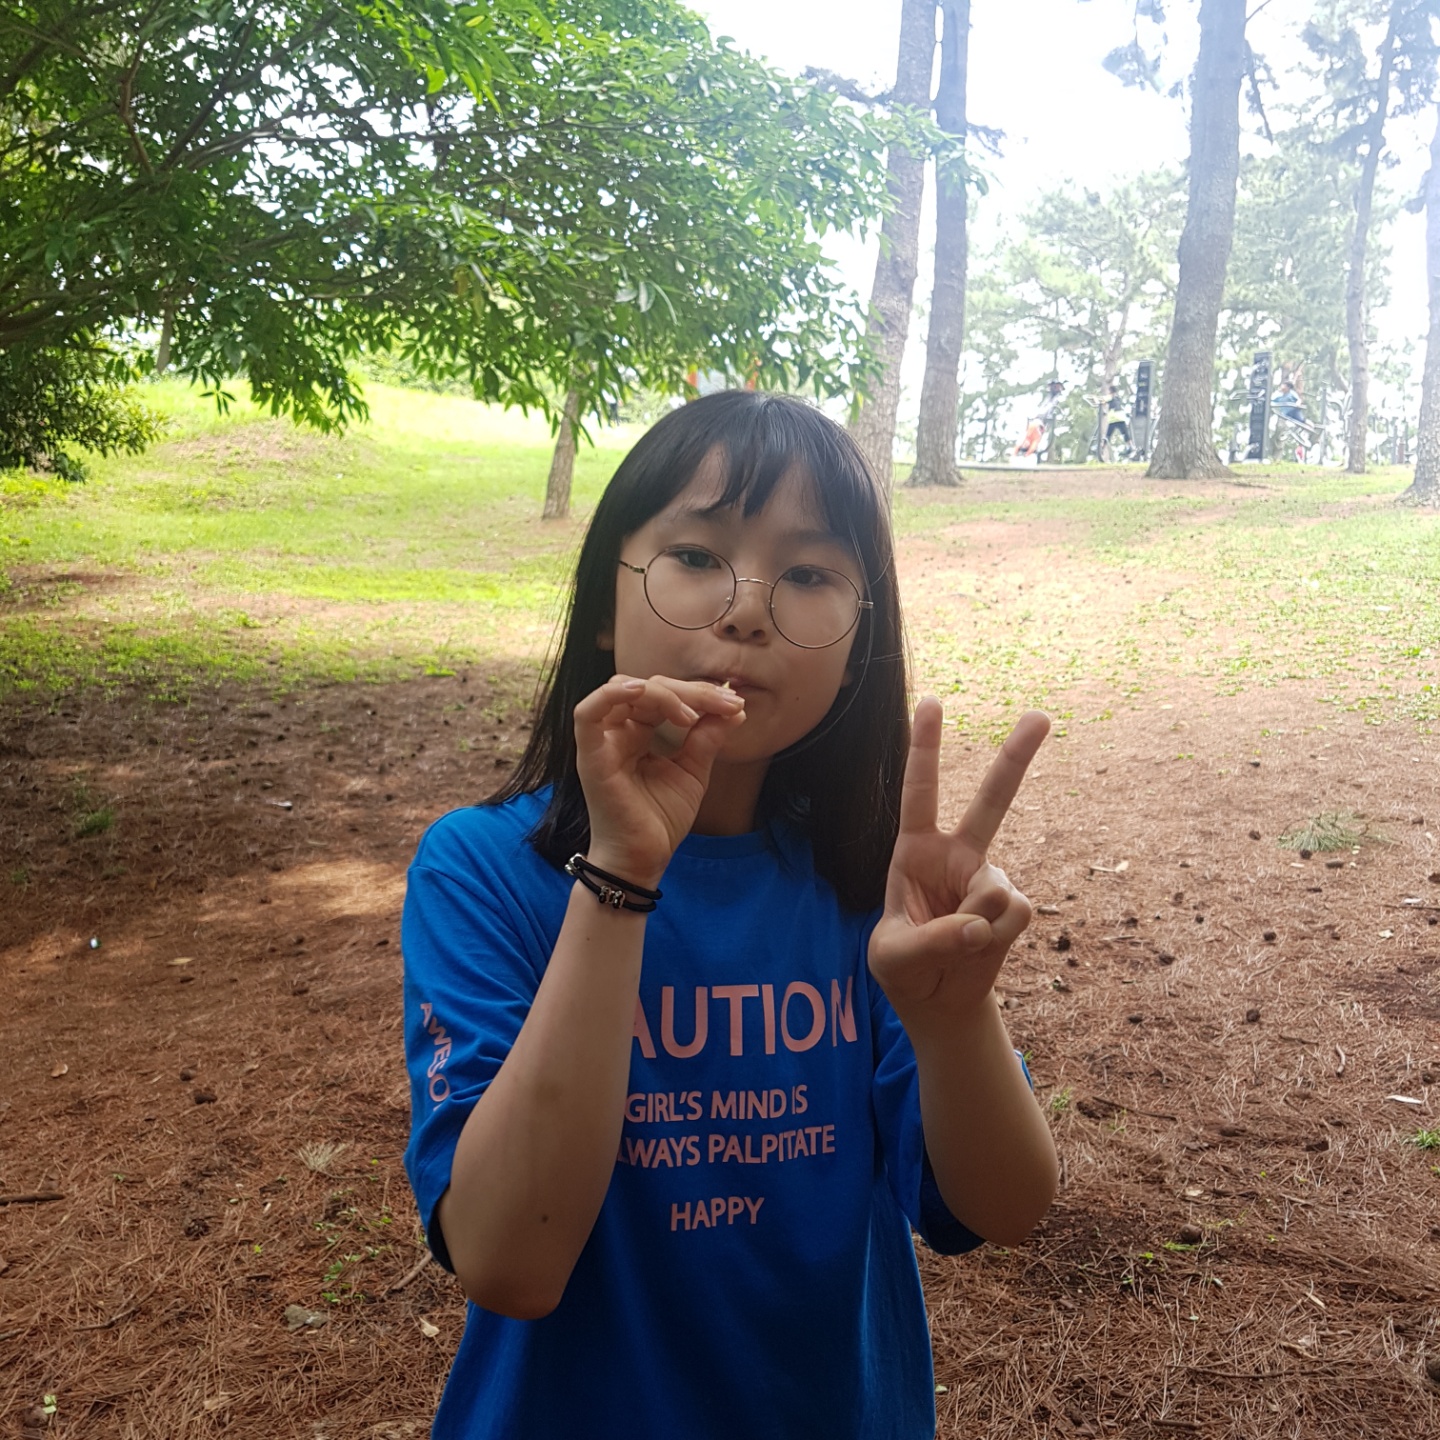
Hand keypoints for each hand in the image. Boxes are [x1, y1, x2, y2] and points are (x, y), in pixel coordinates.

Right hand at [573, 674, 745, 885]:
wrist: (644, 859)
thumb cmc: (660, 820)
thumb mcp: (693, 771)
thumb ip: (707, 738)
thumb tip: (736, 708)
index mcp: (638, 732)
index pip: (665, 695)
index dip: (700, 693)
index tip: (734, 704)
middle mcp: (617, 731)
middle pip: (648, 687)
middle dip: (690, 691)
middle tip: (724, 703)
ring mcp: (602, 742)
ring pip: (622, 690)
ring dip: (662, 694)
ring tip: (691, 715)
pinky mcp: (591, 757)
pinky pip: (587, 715)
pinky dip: (610, 695)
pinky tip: (641, 691)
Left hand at [869, 698, 1048, 1015]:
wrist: (937, 999)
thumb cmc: (902, 967)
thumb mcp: (893, 956)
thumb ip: (931, 940)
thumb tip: (981, 924)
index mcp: (915, 851)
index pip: (919, 793)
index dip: (924, 749)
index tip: (933, 702)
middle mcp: (957, 855)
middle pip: (992, 801)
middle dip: (1016, 758)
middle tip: (1041, 716)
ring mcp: (988, 880)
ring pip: (994, 892)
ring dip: (974, 926)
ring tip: (954, 946)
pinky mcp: (1013, 908)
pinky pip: (1012, 918)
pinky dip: (993, 940)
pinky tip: (979, 950)